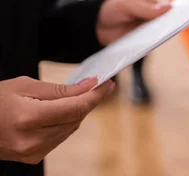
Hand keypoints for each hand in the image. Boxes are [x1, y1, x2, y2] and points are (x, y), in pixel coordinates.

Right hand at [0, 77, 114, 163]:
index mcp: (29, 118)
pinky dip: (64, 124)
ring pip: (71, 129)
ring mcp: (31, 152)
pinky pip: (59, 138)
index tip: (108, 84)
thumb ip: (60, 89)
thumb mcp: (25, 86)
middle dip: (87, 101)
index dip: (96, 95)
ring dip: (75, 113)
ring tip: (68, 98)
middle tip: (93, 86)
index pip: (76, 107)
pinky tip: (55, 114)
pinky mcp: (31, 158)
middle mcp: (32, 139)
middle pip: (76, 119)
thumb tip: (90, 86)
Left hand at [96, 0, 170, 45]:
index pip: (170, 10)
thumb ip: (147, 8)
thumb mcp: (129, 4)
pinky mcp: (140, 44)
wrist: (95, 25)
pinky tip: (148, 47)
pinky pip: (148, 47)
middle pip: (166, 25)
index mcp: (154, 5)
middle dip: (170, 27)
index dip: (177, 13)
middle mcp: (153, 19)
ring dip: (159, 38)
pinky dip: (148, 47)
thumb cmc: (113, 8)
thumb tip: (169, 7)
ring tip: (159, 38)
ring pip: (158, 37)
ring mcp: (147, 32)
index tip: (185, 16)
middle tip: (173, 29)